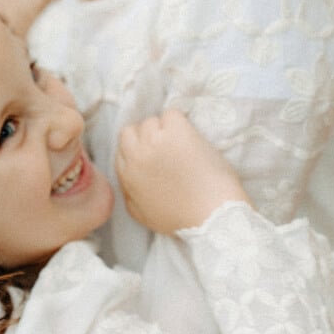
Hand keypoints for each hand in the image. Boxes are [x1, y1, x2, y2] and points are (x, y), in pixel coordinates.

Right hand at [116, 109, 248, 233]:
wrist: (212, 215)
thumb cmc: (181, 219)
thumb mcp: (141, 214)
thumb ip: (129, 192)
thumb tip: (129, 176)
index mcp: (126, 175)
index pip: (122, 148)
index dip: (139, 150)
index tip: (154, 156)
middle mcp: (136, 155)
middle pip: (131, 130)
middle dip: (146, 137)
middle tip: (166, 147)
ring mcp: (155, 140)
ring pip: (152, 121)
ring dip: (166, 130)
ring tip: (182, 146)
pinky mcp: (177, 131)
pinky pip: (172, 114)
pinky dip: (181, 123)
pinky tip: (191, 140)